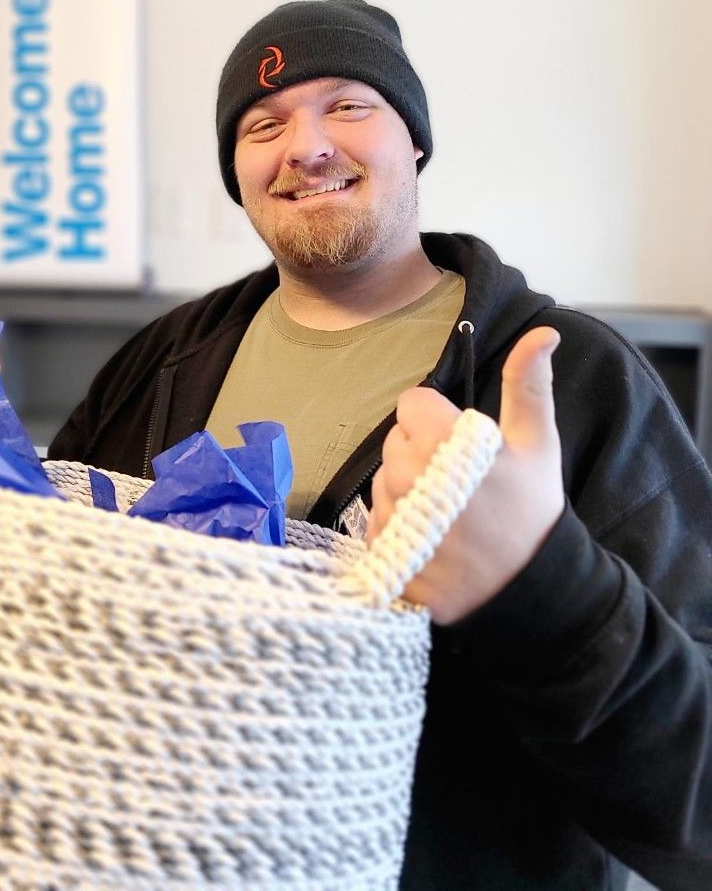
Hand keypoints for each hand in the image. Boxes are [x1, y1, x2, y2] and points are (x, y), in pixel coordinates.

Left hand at [367, 327, 563, 624]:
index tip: (461, 443)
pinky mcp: (386, 556)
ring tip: (449, 515)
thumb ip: (528, 384)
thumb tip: (543, 332)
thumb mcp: (537, 444)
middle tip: (459, 482)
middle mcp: (408, 477)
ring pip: (383, 483)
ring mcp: (394, 520)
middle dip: (421, 454)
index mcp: (442, 442)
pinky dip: (400, 530)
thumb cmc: (533, 512)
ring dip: (408, 492)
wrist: (532, 590)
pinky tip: (434, 542)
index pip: (411, 405)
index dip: (436, 419)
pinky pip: (378, 525)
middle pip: (394, 442)